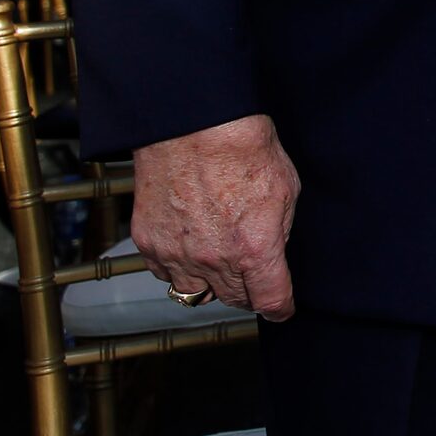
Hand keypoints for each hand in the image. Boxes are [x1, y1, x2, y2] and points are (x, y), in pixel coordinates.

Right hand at [133, 115, 298, 321]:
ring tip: (220, 267)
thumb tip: (272, 253)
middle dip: (248, 294)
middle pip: (234, 299)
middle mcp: (214, 261)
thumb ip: (280, 231)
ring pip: (195, 294)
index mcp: (254, 250)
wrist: (194, 126)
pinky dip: (178, 269)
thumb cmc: (245, 150)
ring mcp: (177, 255)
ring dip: (210, 286)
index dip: (280, 307)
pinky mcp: (149, 243)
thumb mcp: (287, 190)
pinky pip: (164, 273)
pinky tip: (190, 250)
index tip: (281, 308)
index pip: (270, 300)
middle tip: (253, 281)